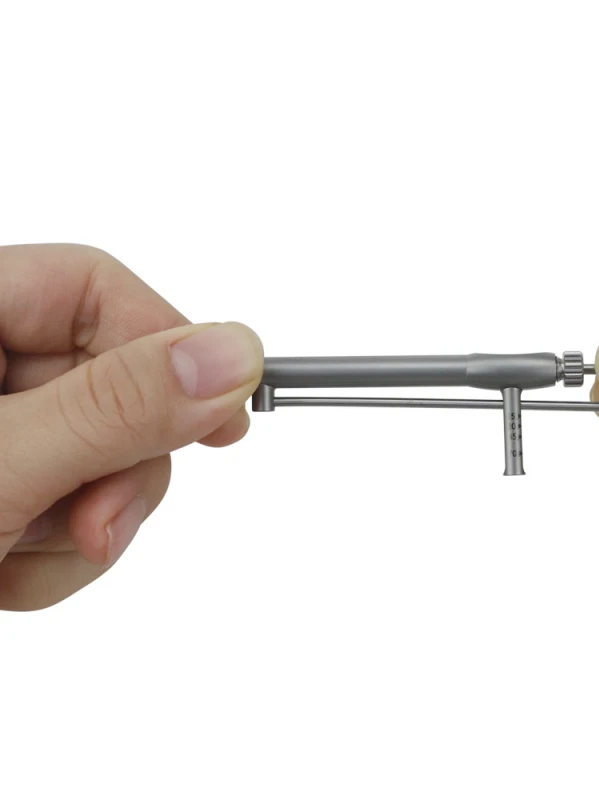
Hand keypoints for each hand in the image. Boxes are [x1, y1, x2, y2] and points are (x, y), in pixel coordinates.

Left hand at [0, 245, 263, 609]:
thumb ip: (114, 408)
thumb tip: (233, 355)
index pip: (94, 286)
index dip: (169, 345)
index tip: (225, 415)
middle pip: (113, 383)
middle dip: (120, 467)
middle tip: (96, 523)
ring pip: (103, 456)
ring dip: (88, 524)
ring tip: (17, 558)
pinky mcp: (5, 487)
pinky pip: (73, 508)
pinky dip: (58, 554)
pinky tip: (4, 572)